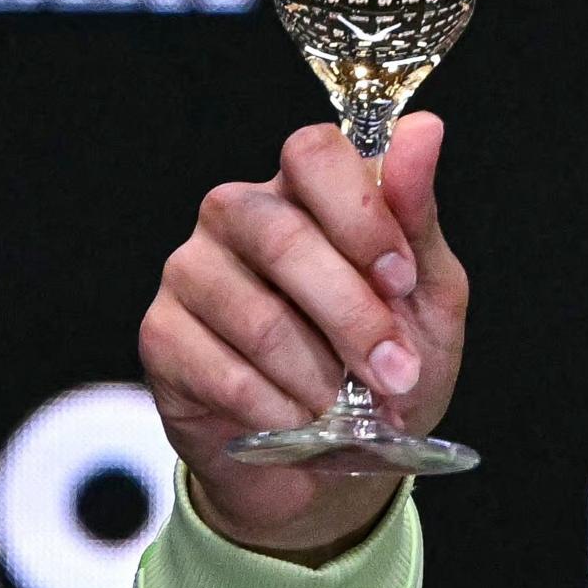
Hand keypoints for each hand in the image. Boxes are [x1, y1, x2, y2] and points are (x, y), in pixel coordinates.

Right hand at [139, 114, 468, 563]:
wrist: (335, 458)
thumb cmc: (383, 366)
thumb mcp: (426, 299)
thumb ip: (418, 218)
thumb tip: (425, 129)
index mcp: (306, 193)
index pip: (312, 151)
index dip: (361, 216)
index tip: (402, 282)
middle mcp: (237, 216)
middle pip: (281, 237)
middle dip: (354, 318)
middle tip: (396, 375)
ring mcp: (190, 272)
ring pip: (256, 316)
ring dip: (321, 378)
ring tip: (350, 411)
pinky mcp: (161, 335)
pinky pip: (223, 371)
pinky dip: (281, 410)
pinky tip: (301, 424)